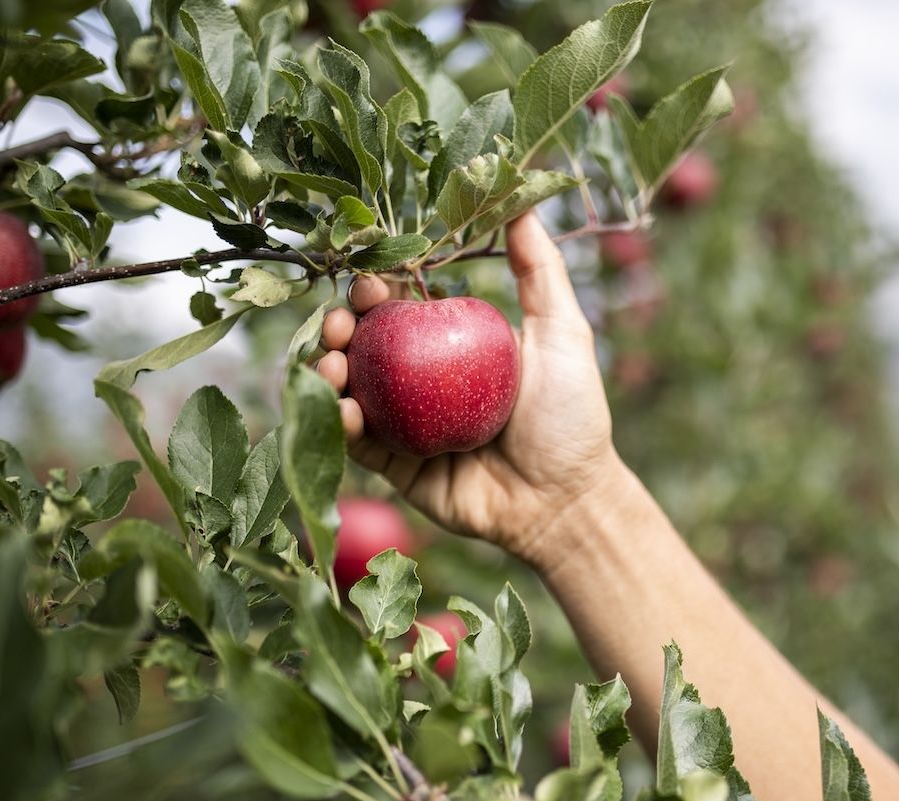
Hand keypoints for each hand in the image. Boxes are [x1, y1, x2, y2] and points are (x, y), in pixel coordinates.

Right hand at [317, 212, 618, 562]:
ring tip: (332, 362)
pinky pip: (357, 443)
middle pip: (364, 345)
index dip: (377, 289)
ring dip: (326, 369)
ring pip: (348, 389)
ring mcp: (404, 426)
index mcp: (450, 348)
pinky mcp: (396, 468)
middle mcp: (420, 384)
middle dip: (339, 326)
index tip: (373, 280)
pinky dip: (340, 422)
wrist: (566, 501)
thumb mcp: (562, 333)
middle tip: (342, 322)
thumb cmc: (572, 417)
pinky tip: (343, 406)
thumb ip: (540, 271)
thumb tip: (522, 202)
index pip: (402, 308)